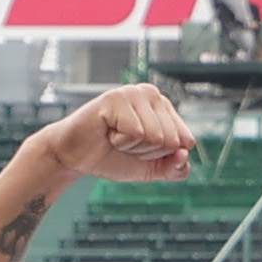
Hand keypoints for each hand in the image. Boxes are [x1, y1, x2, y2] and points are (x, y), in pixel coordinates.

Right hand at [45, 84, 196, 184]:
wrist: (75, 158)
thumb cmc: (113, 157)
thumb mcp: (152, 168)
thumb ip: (175, 169)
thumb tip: (184, 155)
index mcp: (165, 107)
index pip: (186, 140)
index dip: (162, 154)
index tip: (141, 148)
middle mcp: (152, 94)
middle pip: (172, 139)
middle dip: (148, 151)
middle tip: (125, 143)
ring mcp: (133, 93)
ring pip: (155, 136)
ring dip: (133, 146)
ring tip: (115, 136)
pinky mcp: (115, 98)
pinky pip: (136, 132)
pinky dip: (120, 141)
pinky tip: (107, 132)